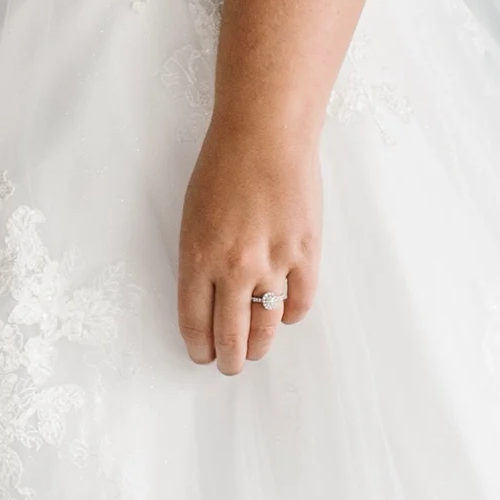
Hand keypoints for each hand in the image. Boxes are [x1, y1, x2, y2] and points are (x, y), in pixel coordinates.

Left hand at [178, 121, 319, 373]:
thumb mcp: (193, 217)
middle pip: (231, 335)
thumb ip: (200, 261)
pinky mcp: (305, 253)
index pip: (195, 322)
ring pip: (267, 327)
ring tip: (255, 350)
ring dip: (259, 345)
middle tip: (230, 365)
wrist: (266, 134)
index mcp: (198, 259)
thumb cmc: (224, 167)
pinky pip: (299, 303)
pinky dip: (290, 314)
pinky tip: (284, 313)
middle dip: (229, 358)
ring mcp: (273, 263)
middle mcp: (234, 268)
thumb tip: (211, 298)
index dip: (199, 347)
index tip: (203, 355)